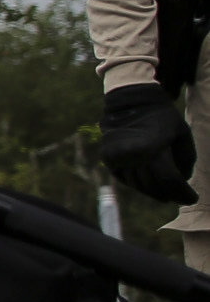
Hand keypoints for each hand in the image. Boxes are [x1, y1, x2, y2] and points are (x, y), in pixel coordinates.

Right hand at [100, 82, 197, 205]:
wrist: (130, 102)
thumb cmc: (162, 118)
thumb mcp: (182, 135)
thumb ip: (185, 161)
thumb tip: (182, 182)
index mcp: (153, 149)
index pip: (170, 181)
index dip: (183, 194)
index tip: (193, 198)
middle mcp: (132, 156)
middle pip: (154, 187)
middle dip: (170, 194)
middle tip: (180, 197)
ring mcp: (117, 158)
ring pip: (139, 186)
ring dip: (154, 191)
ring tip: (166, 192)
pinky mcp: (108, 158)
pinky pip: (126, 179)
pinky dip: (139, 183)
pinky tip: (149, 182)